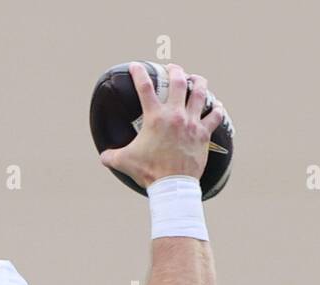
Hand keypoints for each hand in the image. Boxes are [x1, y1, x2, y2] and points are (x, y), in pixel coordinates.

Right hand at [100, 62, 226, 189]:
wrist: (172, 184)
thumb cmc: (149, 171)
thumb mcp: (124, 162)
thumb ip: (111, 156)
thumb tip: (103, 155)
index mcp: (155, 118)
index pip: (144, 88)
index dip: (138, 73)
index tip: (136, 65)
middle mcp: (175, 115)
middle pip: (179, 82)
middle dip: (175, 71)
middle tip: (172, 68)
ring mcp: (192, 123)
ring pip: (200, 93)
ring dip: (198, 82)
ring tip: (196, 78)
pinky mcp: (203, 133)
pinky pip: (215, 116)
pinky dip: (216, 109)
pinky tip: (216, 105)